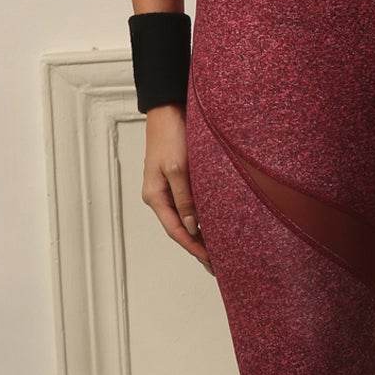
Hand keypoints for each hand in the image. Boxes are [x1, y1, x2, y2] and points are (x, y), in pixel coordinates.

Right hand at [141, 104, 211, 272]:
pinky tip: (213, 225)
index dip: (194, 249)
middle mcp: (160, 196)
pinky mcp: (178, 179)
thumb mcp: (178, 169)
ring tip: (218, 251)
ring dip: (201, 234)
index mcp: (155, 196)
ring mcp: (168, 188)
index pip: (176, 231)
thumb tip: (193, 227)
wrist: (168, 109)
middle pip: (180, 228)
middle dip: (198, 247)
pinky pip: (190, 205)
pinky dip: (201, 217)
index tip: (210, 263)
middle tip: (218, 265)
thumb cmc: (171, 136)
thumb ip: (185, 200)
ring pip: (186, 218)